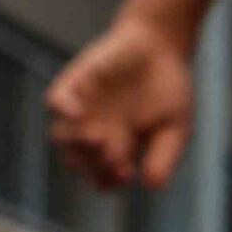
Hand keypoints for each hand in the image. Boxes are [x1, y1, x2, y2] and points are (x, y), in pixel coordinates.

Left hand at [44, 15, 195, 189]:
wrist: (161, 45)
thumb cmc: (168, 88)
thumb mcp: (175, 128)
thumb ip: (164, 156)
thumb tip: (153, 186)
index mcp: (116, 148)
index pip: (101, 176)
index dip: (110, 179)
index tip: (128, 172)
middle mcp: (92, 131)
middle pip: (78, 161)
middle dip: (93, 163)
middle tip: (116, 155)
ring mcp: (80, 108)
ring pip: (62, 137)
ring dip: (77, 143)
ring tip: (98, 138)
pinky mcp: (73, 83)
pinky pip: (56, 101)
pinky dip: (64, 109)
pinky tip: (81, 113)